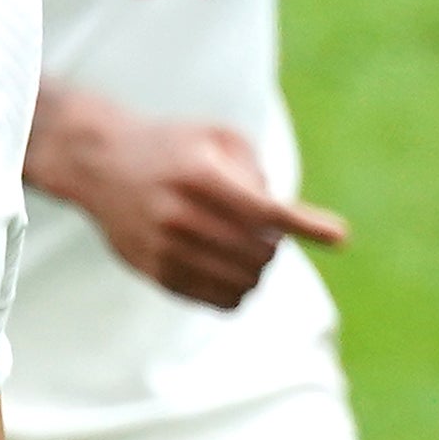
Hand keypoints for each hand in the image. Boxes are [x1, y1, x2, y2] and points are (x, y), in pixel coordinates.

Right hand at [35, 95, 345, 310]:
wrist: (99, 166)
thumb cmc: (170, 147)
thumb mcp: (215, 138)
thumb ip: (255, 173)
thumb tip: (282, 220)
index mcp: (198, 176)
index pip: (264, 211)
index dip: (305, 225)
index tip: (340, 237)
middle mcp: (179, 214)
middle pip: (259, 251)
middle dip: (274, 244)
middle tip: (261, 229)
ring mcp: (165, 248)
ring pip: (242, 282)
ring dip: (257, 270)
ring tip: (246, 248)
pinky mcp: (155, 273)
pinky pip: (218, 301)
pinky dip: (237, 291)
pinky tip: (230, 270)